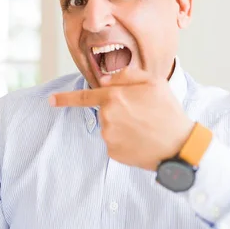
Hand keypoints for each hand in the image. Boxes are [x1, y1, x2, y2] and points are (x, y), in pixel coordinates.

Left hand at [49, 67, 193, 170]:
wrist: (179, 146)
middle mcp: (107, 118)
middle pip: (106, 111)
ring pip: (111, 128)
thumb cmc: (168, 111)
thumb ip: (127, 75)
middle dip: (120, 111)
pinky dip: (126, 142)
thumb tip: (106, 80)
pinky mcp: (113, 153)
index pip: (84, 96)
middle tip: (144, 115)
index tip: (50, 100)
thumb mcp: (153, 83)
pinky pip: (115, 143)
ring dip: (124, 126)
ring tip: (146, 128)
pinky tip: (142, 141)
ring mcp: (109, 138)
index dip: (64, 99)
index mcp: (114, 97)